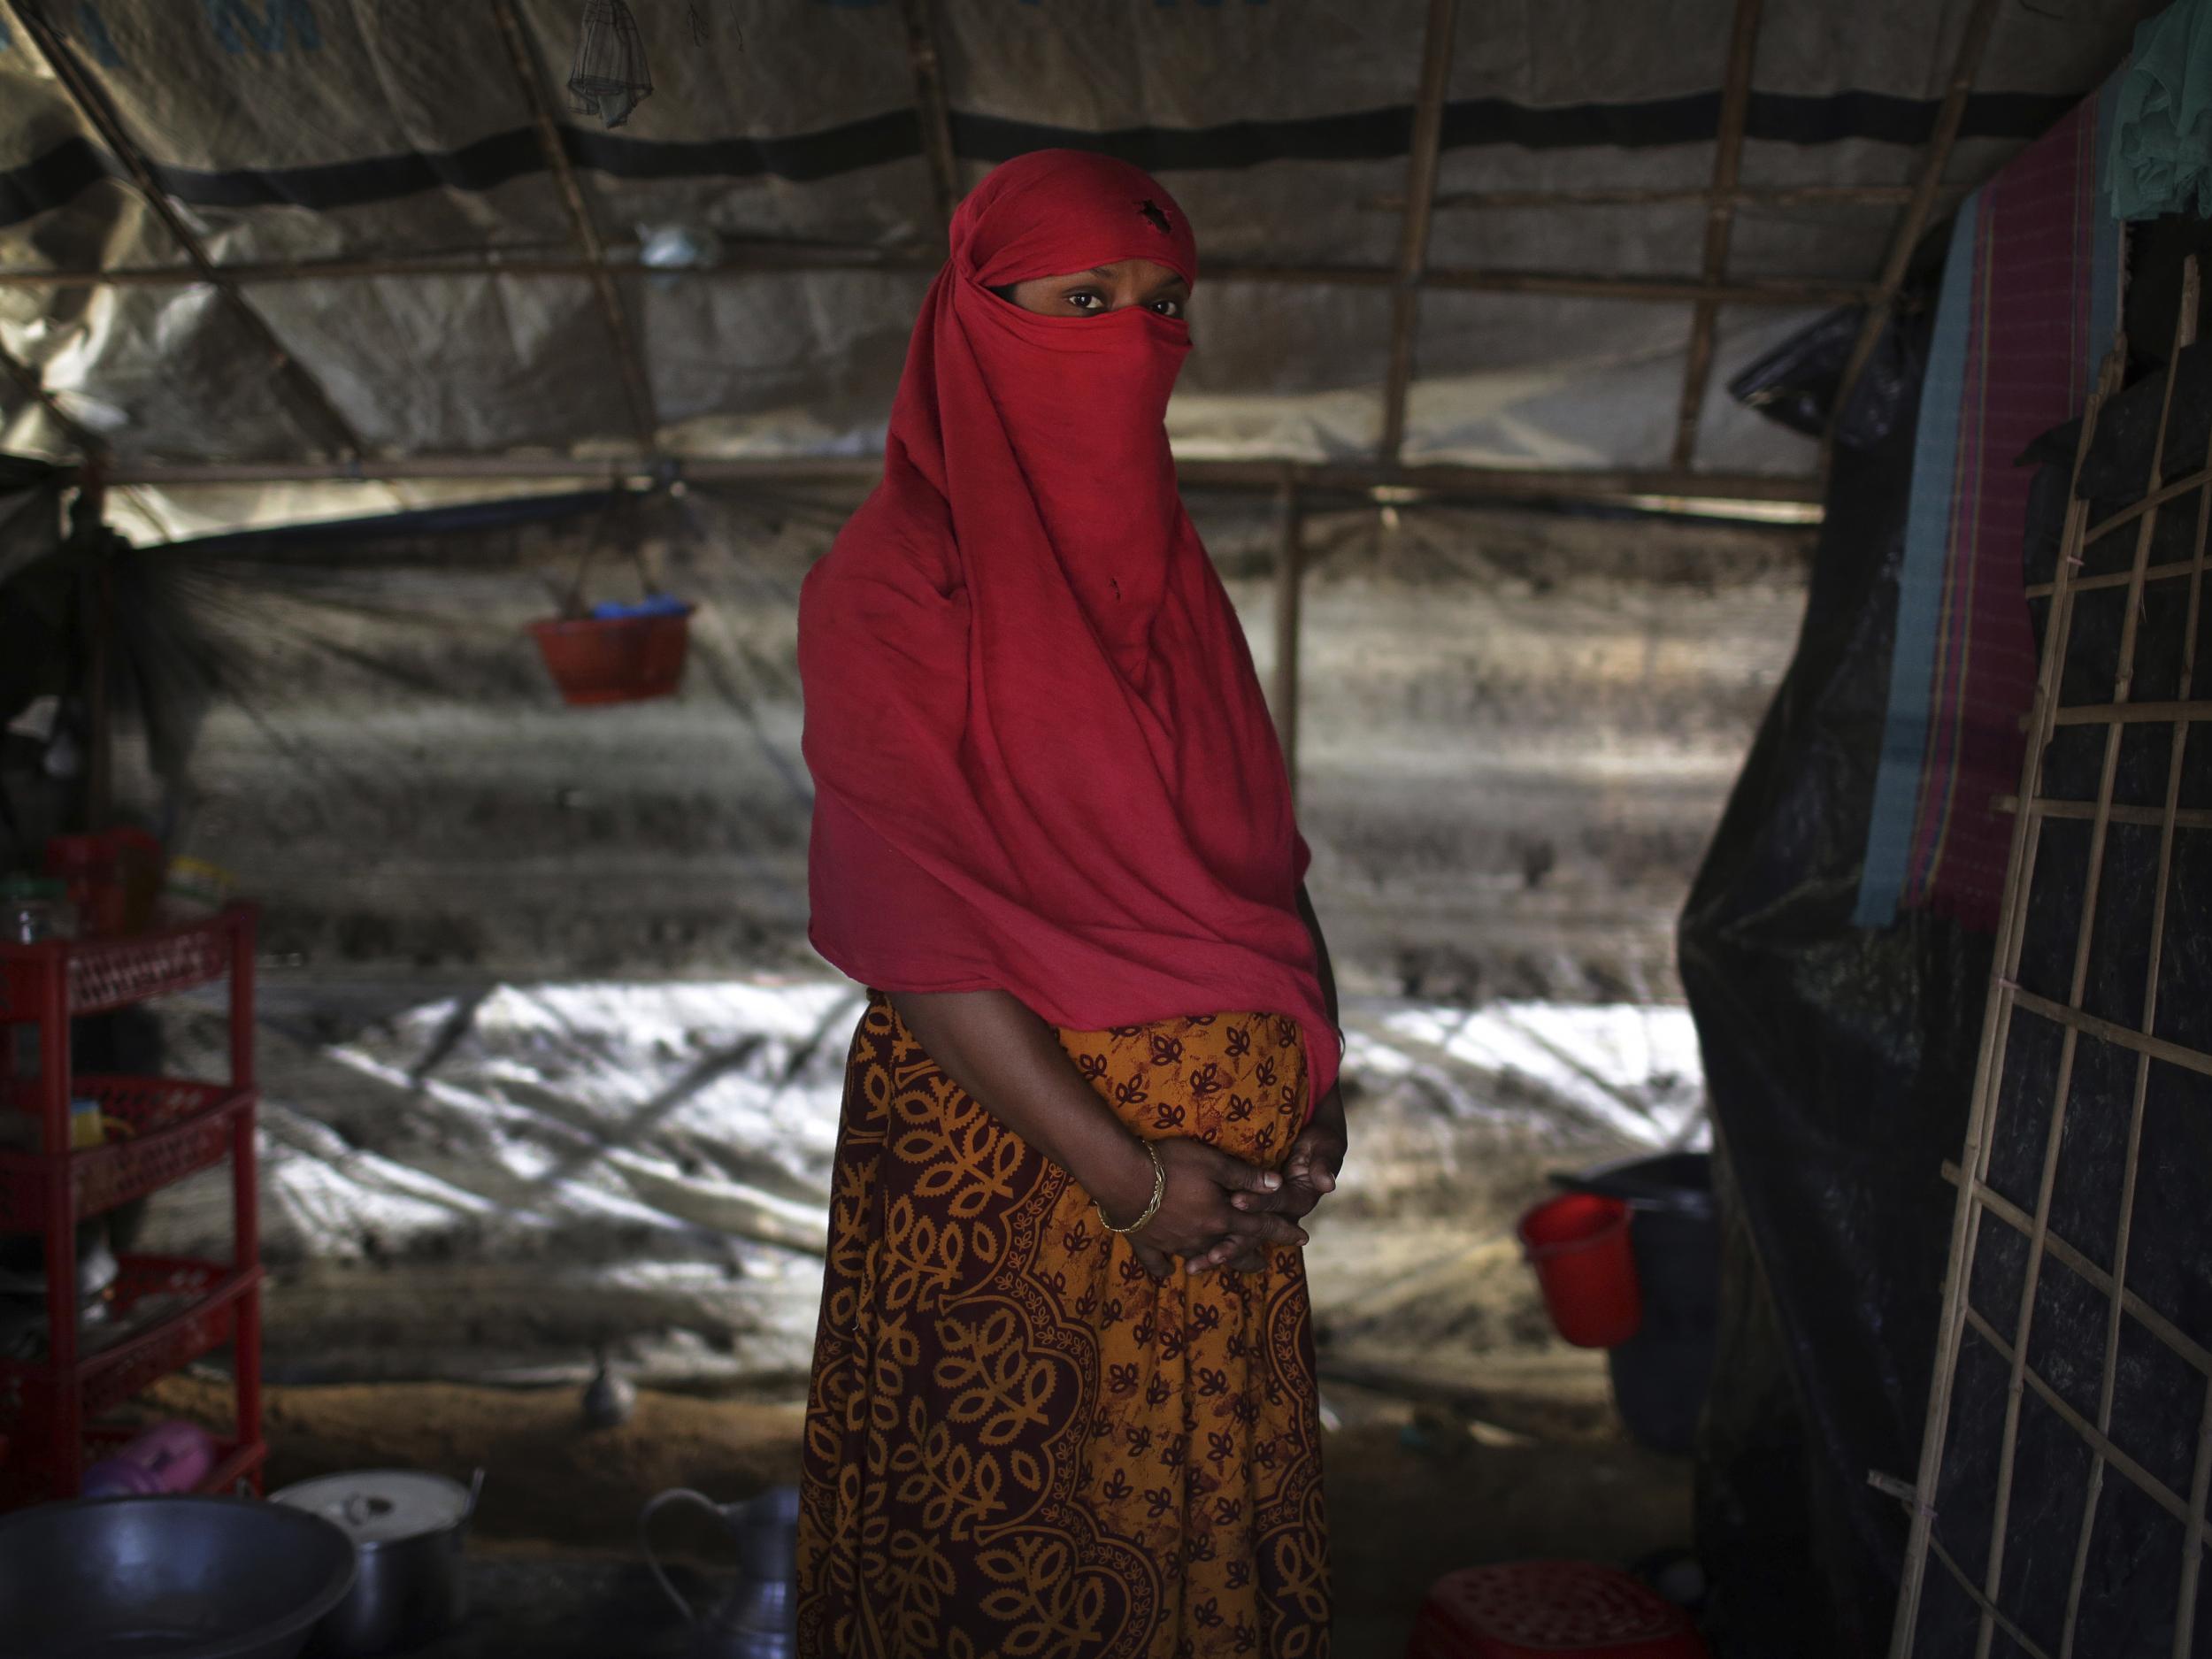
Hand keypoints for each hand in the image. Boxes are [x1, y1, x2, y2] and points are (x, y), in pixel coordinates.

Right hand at [1096, 1138, 1308, 1279]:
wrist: (1122, 1178)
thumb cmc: (1171, 1164)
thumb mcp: (1213, 1162)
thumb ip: (1245, 1176)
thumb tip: (1278, 1184)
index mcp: (1221, 1218)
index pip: (1259, 1228)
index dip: (1283, 1232)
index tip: (1303, 1239)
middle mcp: (1201, 1237)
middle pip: (1232, 1252)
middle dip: (1250, 1258)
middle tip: (1263, 1266)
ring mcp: (1173, 1243)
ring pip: (1199, 1258)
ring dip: (1214, 1262)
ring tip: (1221, 1266)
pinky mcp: (1146, 1244)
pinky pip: (1158, 1263)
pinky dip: (1164, 1268)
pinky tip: (1168, 1271)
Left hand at [1187, 1088, 1346, 1274]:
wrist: (1320, 1140)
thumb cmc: (1321, 1141)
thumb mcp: (1325, 1146)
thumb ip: (1323, 1164)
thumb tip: (1327, 1184)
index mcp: (1299, 1199)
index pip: (1274, 1204)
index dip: (1256, 1202)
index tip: (1235, 1200)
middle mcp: (1282, 1213)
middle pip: (1253, 1231)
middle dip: (1231, 1244)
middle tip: (1210, 1254)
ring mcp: (1267, 1215)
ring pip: (1240, 1239)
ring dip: (1217, 1253)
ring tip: (1193, 1266)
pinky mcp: (1253, 1212)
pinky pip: (1231, 1233)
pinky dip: (1209, 1244)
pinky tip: (1186, 1260)